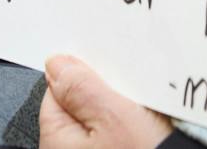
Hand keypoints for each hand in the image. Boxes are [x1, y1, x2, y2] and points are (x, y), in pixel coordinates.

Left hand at [38, 55, 173, 148]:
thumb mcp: (113, 114)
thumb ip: (80, 88)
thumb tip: (57, 66)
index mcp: (55, 144)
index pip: (56, 94)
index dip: (82, 77)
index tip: (105, 70)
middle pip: (80, 112)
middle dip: (104, 97)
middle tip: (132, 95)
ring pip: (104, 127)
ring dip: (124, 115)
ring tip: (146, 115)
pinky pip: (120, 140)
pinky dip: (134, 132)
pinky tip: (150, 131)